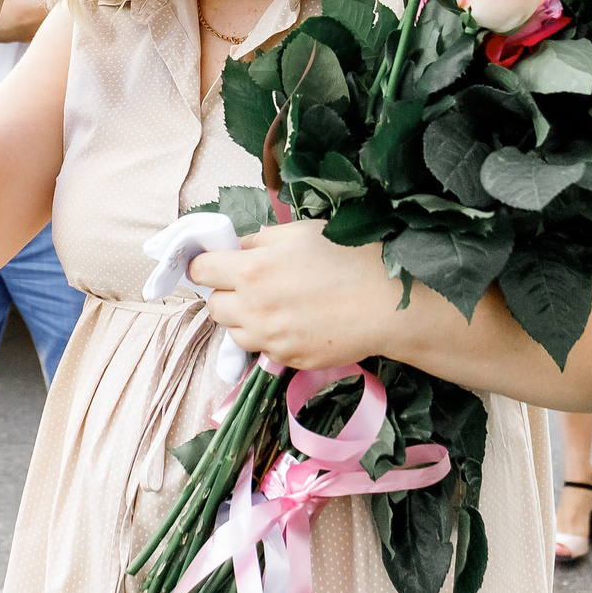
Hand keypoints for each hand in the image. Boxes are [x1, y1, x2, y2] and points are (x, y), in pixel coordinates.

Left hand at [188, 221, 413, 368]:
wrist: (389, 302)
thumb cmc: (350, 257)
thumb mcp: (301, 232)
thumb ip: (260, 241)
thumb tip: (237, 249)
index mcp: (253, 270)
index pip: (201, 271)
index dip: (206, 264)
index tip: (217, 263)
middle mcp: (254, 308)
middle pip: (213, 305)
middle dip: (226, 292)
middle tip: (252, 283)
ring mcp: (270, 339)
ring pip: (234, 332)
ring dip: (244, 318)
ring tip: (276, 304)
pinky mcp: (287, 360)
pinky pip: (262, 349)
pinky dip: (270, 337)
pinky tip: (296, 322)